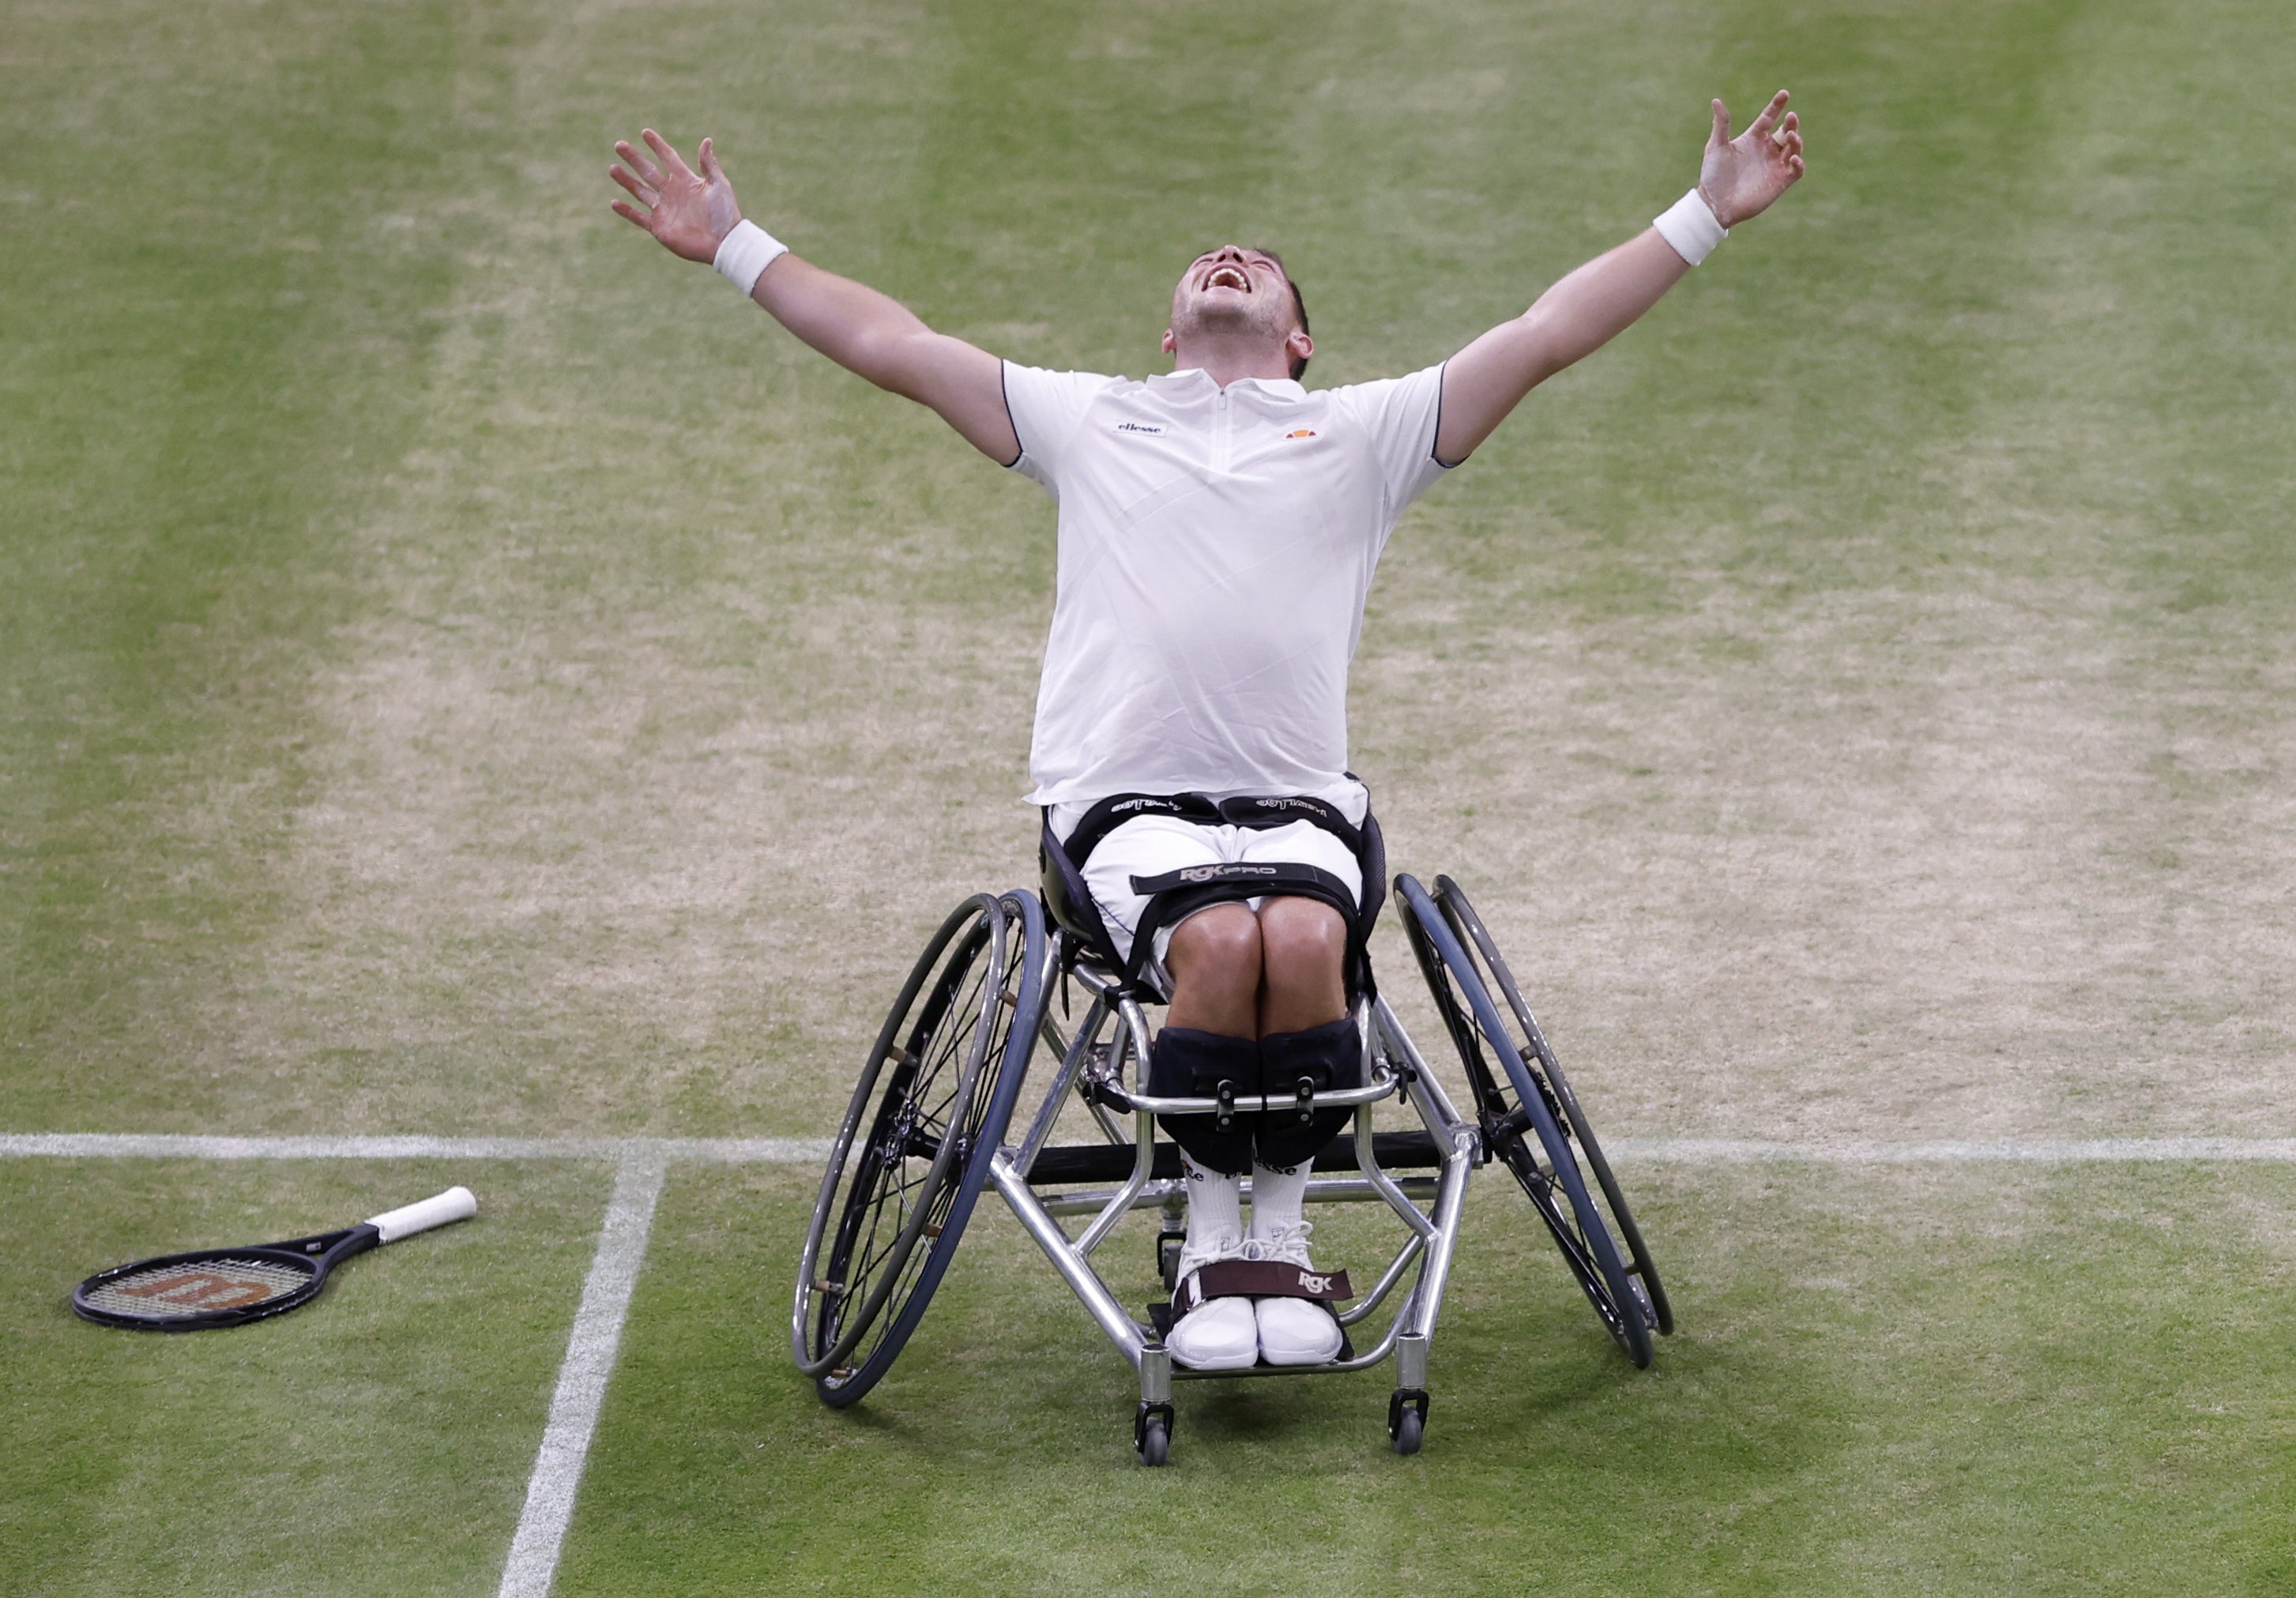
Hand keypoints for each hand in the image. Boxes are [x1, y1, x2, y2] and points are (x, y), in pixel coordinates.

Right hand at [609, 130, 742, 263]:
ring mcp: (664, 210)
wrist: (724, 243)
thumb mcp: (719, 185)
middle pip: (648, 171)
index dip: (657, 145)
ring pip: (639, 191)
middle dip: (633, 158)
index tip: (645, 132)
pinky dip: (627, 211)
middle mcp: (672, 192)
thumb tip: (706, 140)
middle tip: (619, 145)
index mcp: (686, 180)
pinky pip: (639, 218)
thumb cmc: (726, 214)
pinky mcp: (659, 227)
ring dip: (626, 180)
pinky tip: (614, 202)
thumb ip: (709, 164)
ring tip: (612, 168)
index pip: (668, 158)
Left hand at [1697, 91, 1804, 228]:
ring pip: (1794, 148)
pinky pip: (1796, 171)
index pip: (1768, 118)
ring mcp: (1774, 166)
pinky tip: (1793, 158)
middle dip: (1791, 123)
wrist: (1715, 204)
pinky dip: (1799, 164)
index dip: (1777, 106)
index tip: (1784, 93)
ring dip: (1796, 140)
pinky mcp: (1779, 183)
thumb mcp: (1716, 147)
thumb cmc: (1713, 176)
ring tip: (1790, 135)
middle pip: (1785, 131)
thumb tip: (1716, 101)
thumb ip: (1721, 124)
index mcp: (1752, 139)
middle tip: (1790, 116)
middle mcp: (1766, 150)